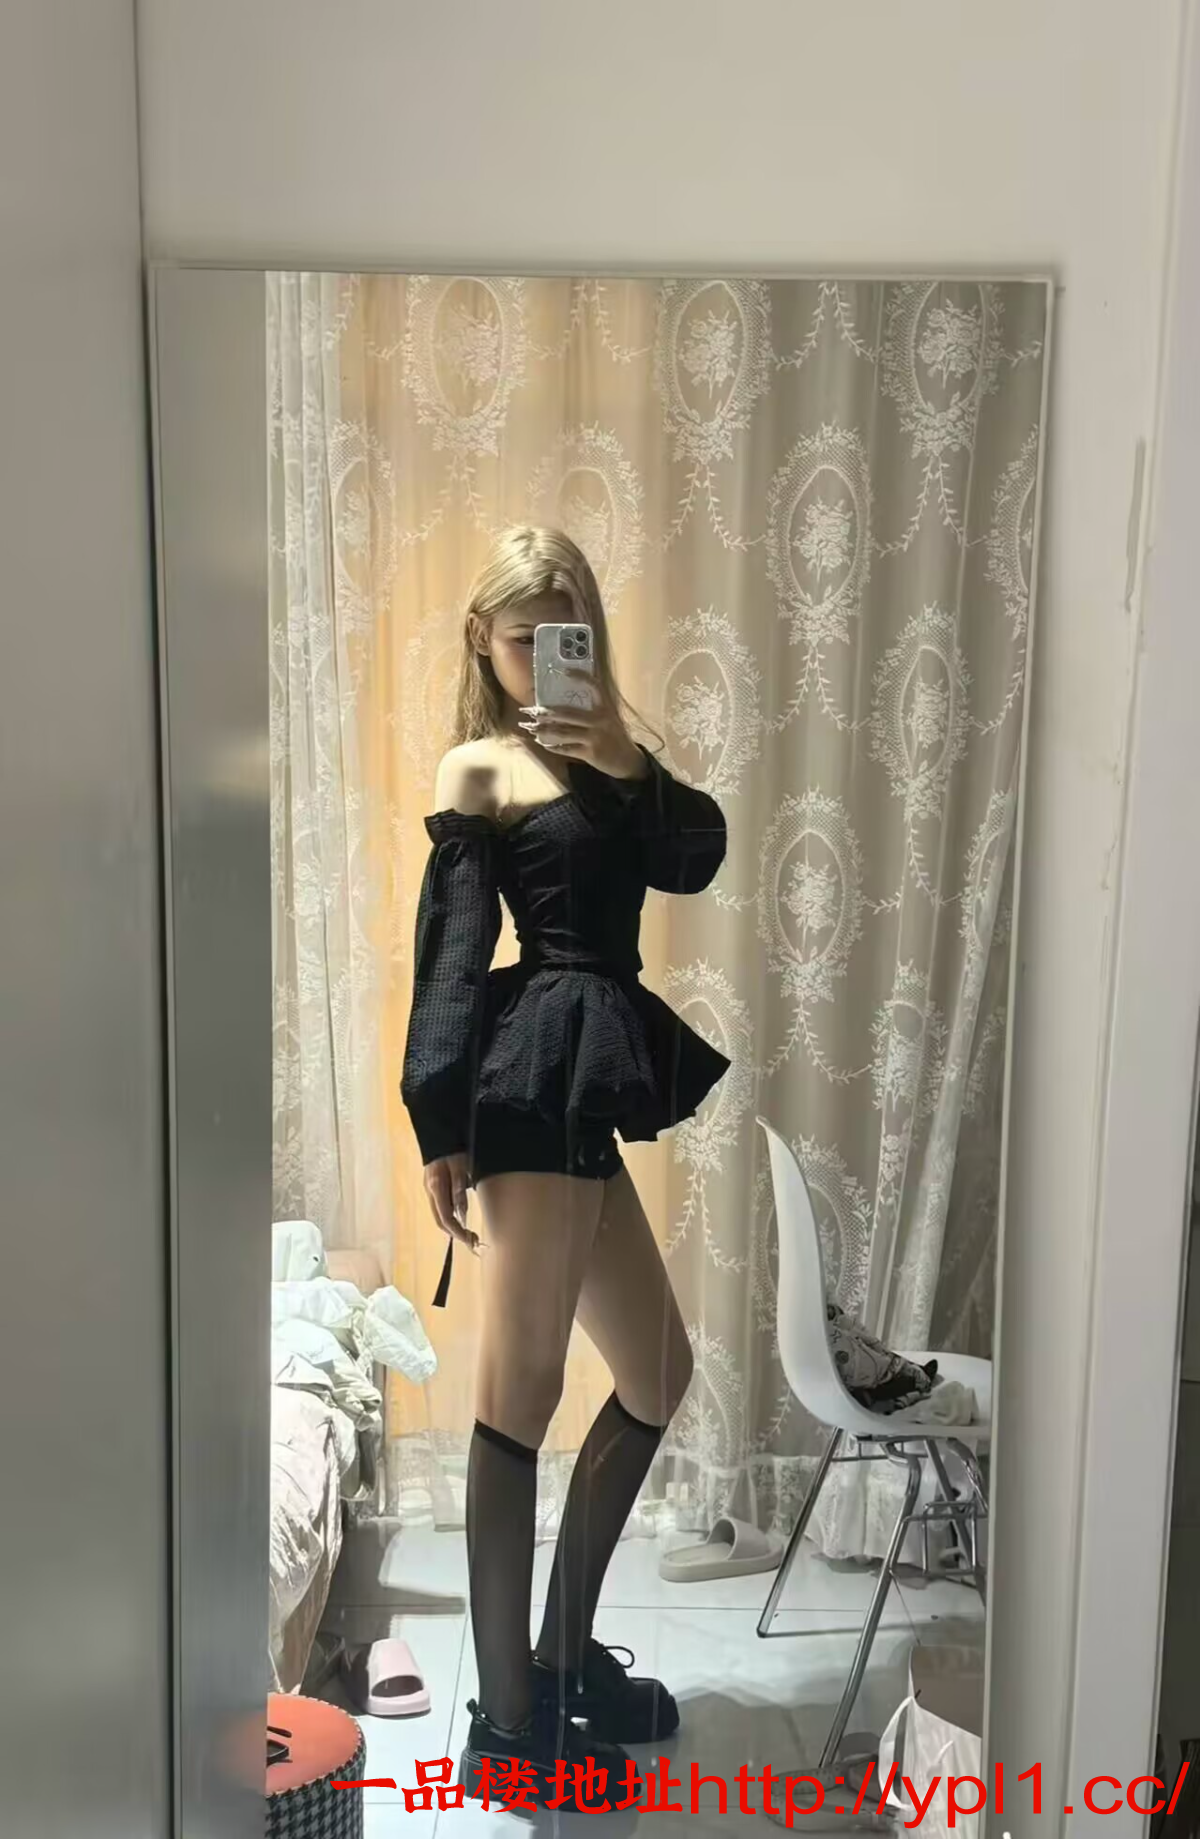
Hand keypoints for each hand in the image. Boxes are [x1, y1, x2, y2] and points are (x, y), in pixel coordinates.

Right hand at [423, 1152, 479, 1252]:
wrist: (440, 1132)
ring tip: (468, 1232)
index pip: (445, 1218)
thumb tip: (461, 1214)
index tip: (470, 1240)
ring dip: (453, 1226)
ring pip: (439, 1214)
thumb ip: (459, 1190)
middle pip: (440, 1220)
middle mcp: (429, 1190)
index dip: (457, 1232)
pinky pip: (441, 1206)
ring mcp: (429, 1188)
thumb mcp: (460, 1167)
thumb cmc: (452, 1149)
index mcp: (435, 1187)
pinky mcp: (433, 1185)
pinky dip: (450, 1215)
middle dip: (455, 1233)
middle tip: (472, 1240)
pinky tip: (461, 1217)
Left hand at [519, 674, 649, 780]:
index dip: (580, 677)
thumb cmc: (616, 737)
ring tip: (531, 728)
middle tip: (530, 711)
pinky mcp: (590, 753)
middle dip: (546, 713)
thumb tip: (568, 704)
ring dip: (544, 730)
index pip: (594, 686)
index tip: (564, 671)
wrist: (629, 761)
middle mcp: (600, 720)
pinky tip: (544, 744)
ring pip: (563, 732)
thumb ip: (595, 711)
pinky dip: (554, 747)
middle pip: (568, 713)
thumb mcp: (611, 719)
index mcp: (606, 708)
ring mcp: (595, 737)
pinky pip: (567, 749)